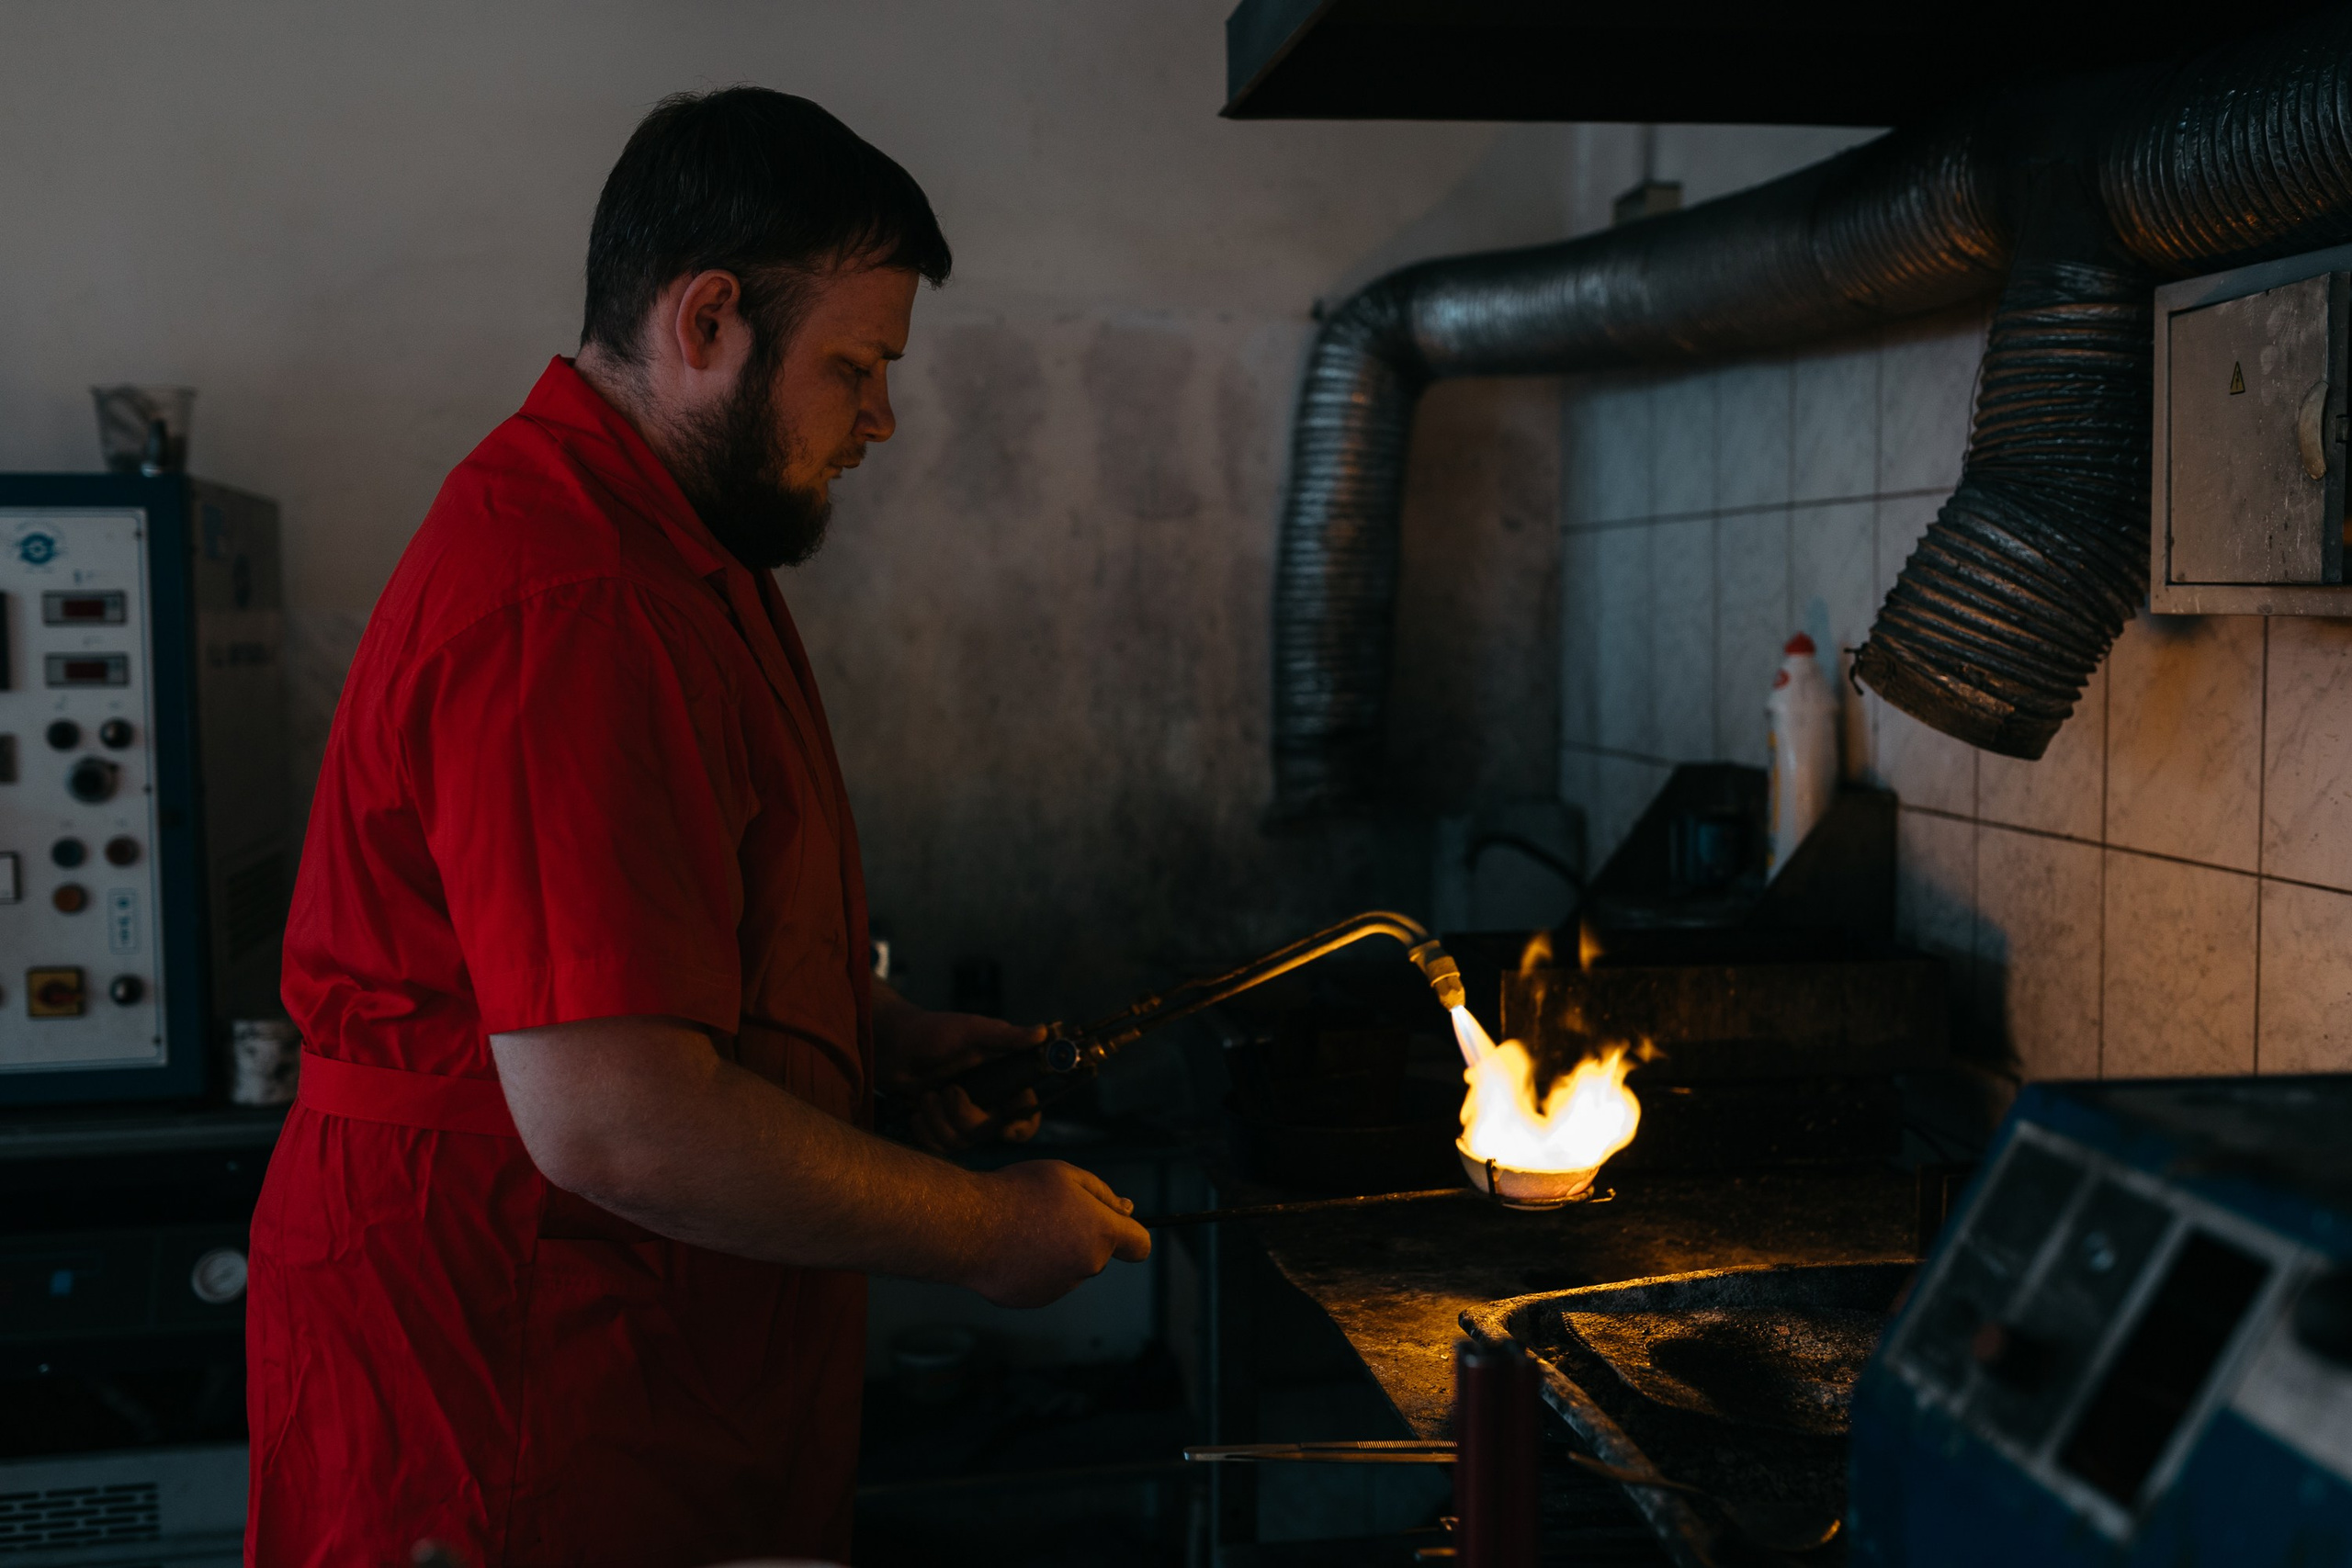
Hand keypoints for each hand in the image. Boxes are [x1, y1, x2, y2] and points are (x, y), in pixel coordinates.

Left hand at [876, 990, 1046, 1150]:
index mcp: (1002, 1078)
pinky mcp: (939, 1128)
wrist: (890, 1045)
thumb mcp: (970, 1030)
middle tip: (947, 1089)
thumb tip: (1043, 1032)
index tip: (1005, 1130)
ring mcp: (961, 1117)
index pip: (1026, 1112)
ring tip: (926, 1096)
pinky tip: (916, 1112)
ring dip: (938, 1120)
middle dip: (964, 1115)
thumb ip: (1005, 1036)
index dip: (1022, 1127)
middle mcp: (986, 1101)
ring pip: (961, 1143)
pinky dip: (925, 1132)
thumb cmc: (932, 1031)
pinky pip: (939, 1148)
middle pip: (988, 1132)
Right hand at [964, 1160, 1151, 1307]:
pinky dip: (1032, 1267)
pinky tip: (1008, 1247)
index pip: (1140, 1245)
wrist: (969, 1227)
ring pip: (1069, 1267)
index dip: (1132, 1234)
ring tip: (1022, 1227)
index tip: (1117, 1224)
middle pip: (1098, 1253)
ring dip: (1056, 1251)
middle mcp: (1087, 1267)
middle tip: (1048, 1211)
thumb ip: (1102, 1194)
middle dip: (1082, 1235)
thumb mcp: (1066, 1175)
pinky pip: (1042, 1281)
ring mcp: (1060, 1287)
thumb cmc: (1018, 1193)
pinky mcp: (1032, 1299)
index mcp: (1101, 1234)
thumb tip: (1126, 1208)